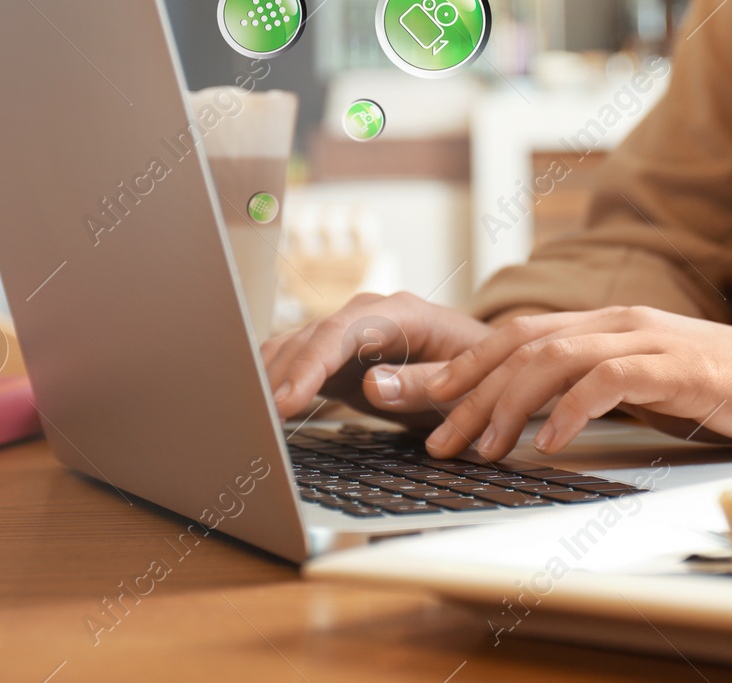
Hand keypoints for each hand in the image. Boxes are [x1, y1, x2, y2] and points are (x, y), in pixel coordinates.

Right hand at [261, 291, 491, 425]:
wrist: (484, 368)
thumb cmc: (482, 374)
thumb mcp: (466, 385)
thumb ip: (424, 383)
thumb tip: (374, 385)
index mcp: (401, 313)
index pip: (342, 332)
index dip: (310, 365)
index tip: (286, 400)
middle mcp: (368, 315)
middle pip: (310, 339)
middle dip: (279, 377)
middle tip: (255, 419)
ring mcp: (349, 333)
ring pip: (295, 348)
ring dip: (269, 380)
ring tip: (247, 418)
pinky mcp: (338, 358)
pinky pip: (296, 363)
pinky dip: (274, 383)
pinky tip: (259, 410)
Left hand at [421, 306, 731, 459]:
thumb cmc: (730, 390)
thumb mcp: (651, 384)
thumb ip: (600, 384)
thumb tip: (541, 414)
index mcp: (609, 323)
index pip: (519, 334)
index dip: (466, 363)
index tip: (424, 397)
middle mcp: (620, 321)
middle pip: (521, 343)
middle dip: (466, 387)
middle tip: (431, 432)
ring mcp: (649, 339)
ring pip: (553, 358)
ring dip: (507, 405)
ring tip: (481, 448)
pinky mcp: (678, 366)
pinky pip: (608, 380)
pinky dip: (571, 409)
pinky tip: (549, 443)